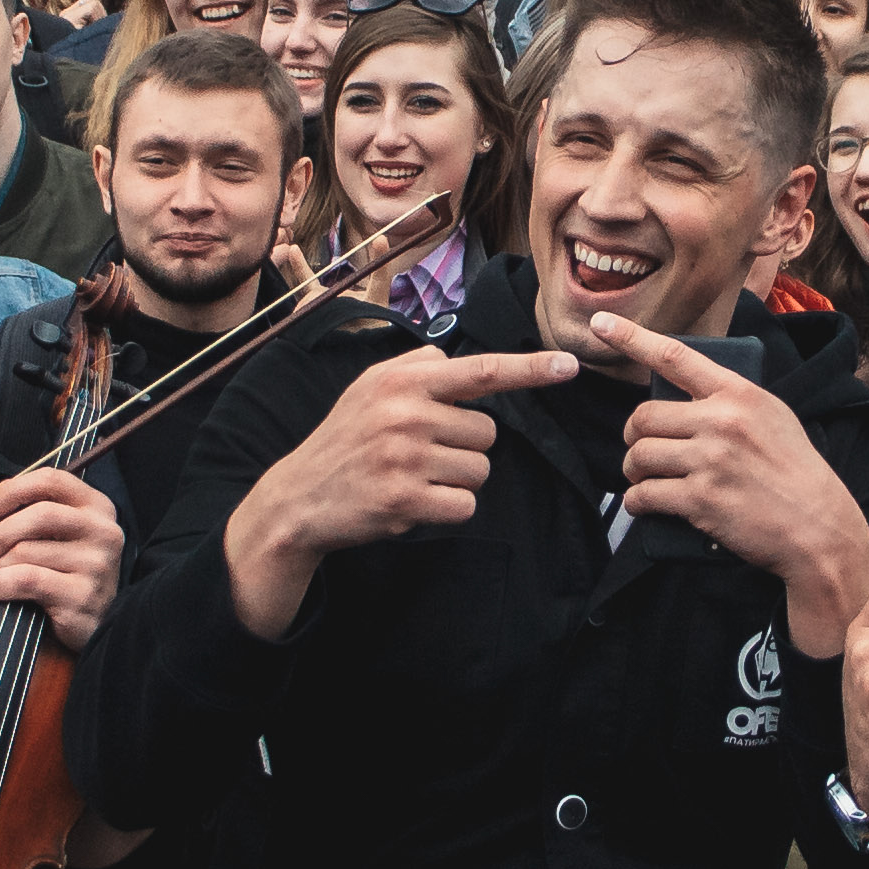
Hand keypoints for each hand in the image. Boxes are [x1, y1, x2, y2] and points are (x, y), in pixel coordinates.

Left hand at [0, 462, 127, 649]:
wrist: (94, 622)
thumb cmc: (68, 573)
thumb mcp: (62, 535)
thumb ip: (35, 513)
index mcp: (97, 507)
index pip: (51, 480)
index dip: (11, 491)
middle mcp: (103, 531)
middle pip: (39, 514)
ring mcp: (96, 565)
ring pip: (26, 551)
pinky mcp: (82, 596)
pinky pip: (25, 580)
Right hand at [226, 343, 579, 633]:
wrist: (299, 496)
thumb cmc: (345, 439)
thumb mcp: (369, 388)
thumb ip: (415, 369)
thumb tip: (453, 360)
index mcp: (402, 382)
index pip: (480, 371)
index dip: (529, 370)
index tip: (569, 367)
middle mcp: (406, 415)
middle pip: (487, 435)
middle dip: (464, 448)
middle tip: (419, 453)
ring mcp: (405, 459)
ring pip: (480, 471)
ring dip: (456, 480)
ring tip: (413, 476)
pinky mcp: (404, 500)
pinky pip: (465, 505)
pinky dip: (447, 508)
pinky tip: (413, 501)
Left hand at [606, 313, 868, 651]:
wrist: (819, 526)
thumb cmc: (796, 471)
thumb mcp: (773, 417)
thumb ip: (732, 401)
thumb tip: (686, 397)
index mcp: (739, 394)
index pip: (675, 356)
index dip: (632, 337)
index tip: (600, 323)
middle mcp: (721, 422)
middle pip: (644, 416)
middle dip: (633, 436)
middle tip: (641, 448)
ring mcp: (710, 461)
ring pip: (639, 456)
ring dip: (633, 471)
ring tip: (645, 479)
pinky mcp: (701, 500)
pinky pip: (645, 495)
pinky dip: (637, 502)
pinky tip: (643, 504)